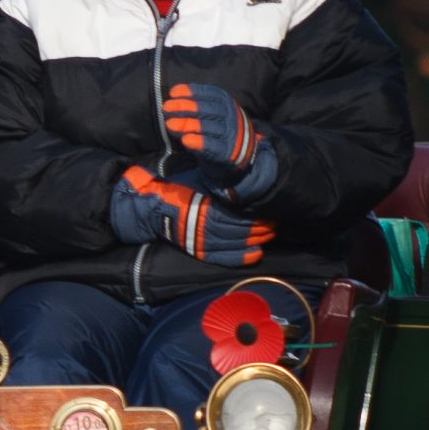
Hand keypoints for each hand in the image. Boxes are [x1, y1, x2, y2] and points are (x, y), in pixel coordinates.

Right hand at [109, 165, 275, 266]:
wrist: (154, 209)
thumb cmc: (178, 190)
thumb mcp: (198, 178)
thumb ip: (218, 180)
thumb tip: (240, 172)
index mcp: (207, 207)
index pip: (239, 214)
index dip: (256, 214)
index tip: (269, 209)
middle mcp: (206, 227)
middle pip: (241, 229)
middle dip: (260, 226)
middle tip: (274, 221)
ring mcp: (203, 241)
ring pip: (237, 243)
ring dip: (256, 239)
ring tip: (270, 233)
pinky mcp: (200, 252)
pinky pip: (225, 257)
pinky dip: (242, 256)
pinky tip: (256, 253)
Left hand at [162, 83, 273, 203]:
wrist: (236, 154)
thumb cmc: (215, 129)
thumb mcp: (208, 113)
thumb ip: (193, 106)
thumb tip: (170, 102)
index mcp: (225, 101)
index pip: (208, 93)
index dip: (190, 91)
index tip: (172, 93)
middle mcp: (229, 115)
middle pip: (206, 109)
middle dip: (184, 107)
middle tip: (166, 108)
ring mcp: (229, 133)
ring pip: (207, 126)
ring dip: (187, 124)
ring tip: (169, 124)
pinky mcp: (226, 151)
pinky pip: (212, 145)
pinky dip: (198, 142)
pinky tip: (185, 140)